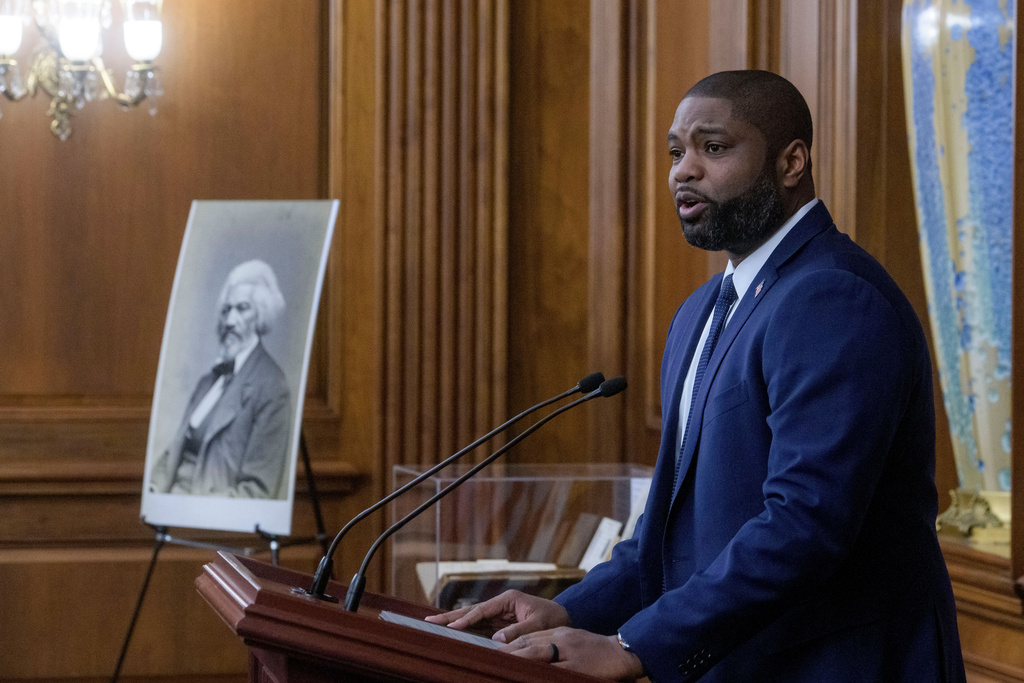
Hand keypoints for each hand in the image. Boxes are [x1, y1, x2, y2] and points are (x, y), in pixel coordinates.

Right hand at [423, 589, 570, 642]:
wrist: (563, 618)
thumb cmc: (553, 618)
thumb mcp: (539, 624)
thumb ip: (518, 631)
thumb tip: (496, 640)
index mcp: (508, 599)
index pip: (481, 610)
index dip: (466, 620)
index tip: (451, 628)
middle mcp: (500, 605)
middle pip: (471, 611)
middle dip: (450, 617)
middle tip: (428, 621)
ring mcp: (498, 614)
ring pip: (472, 619)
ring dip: (454, 623)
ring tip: (434, 626)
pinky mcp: (500, 623)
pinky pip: (479, 627)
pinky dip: (465, 630)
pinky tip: (452, 633)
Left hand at [504, 628, 644, 681]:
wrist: (621, 652)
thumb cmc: (595, 649)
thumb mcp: (572, 640)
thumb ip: (552, 645)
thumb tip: (529, 654)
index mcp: (558, 633)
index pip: (528, 637)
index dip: (509, 643)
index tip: (492, 650)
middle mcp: (560, 639)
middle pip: (528, 643)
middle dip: (507, 650)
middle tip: (487, 657)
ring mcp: (567, 652)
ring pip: (537, 653)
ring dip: (517, 659)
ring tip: (500, 664)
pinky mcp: (576, 666)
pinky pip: (554, 670)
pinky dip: (539, 673)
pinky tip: (526, 677)